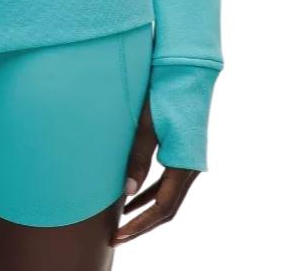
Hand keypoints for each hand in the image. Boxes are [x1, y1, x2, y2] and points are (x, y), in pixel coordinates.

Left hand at [111, 97, 199, 245]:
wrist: (186, 70)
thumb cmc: (164, 93)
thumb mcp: (146, 124)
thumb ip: (137, 158)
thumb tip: (126, 192)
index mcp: (184, 164)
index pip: (162, 208)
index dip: (140, 225)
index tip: (119, 235)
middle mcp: (190, 167)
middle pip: (167, 208)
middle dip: (142, 224)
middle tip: (116, 236)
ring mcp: (188, 161)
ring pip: (167, 197)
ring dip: (145, 210)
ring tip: (120, 220)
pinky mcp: (183, 151)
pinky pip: (167, 182)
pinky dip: (149, 192)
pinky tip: (132, 195)